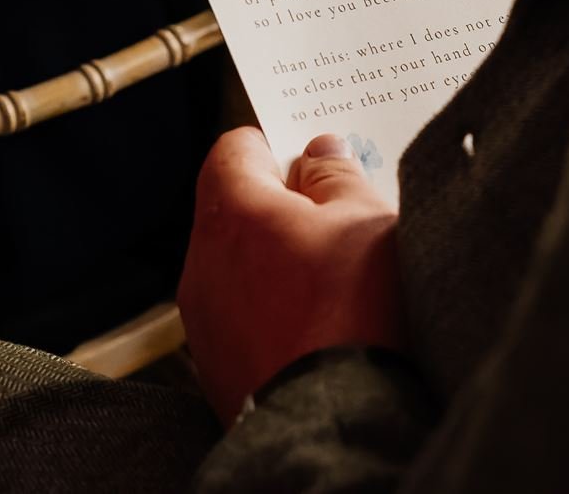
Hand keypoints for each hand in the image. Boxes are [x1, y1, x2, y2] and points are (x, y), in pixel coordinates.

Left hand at [178, 128, 405, 423]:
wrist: (335, 422)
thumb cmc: (352, 312)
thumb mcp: (366, 222)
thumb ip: (338, 176)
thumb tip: (319, 153)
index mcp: (233, 211)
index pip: (234, 148)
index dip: (276, 146)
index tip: (315, 161)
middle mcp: (202, 259)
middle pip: (233, 208)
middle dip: (280, 207)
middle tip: (339, 221)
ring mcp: (202, 317)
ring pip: (235, 264)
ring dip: (274, 260)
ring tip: (334, 282)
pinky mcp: (213, 364)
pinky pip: (238, 314)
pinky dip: (269, 308)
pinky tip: (316, 325)